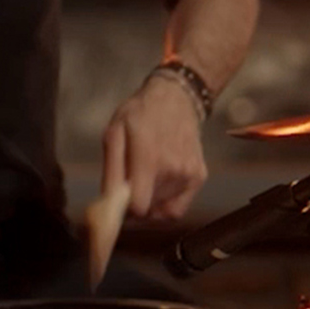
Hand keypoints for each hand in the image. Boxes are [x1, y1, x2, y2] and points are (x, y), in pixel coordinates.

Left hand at [100, 73, 207, 220]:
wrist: (175, 98)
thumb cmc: (139, 114)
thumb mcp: (114, 133)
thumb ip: (111, 171)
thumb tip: (109, 204)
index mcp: (150, 159)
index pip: (138, 208)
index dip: (124, 208)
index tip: (119, 197)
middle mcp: (174, 170)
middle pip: (149, 210)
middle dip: (136, 201)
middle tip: (131, 178)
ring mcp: (190, 175)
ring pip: (162, 209)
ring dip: (151, 199)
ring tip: (147, 173)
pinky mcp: (199, 177)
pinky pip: (178, 207)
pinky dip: (165, 201)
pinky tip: (159, 179)